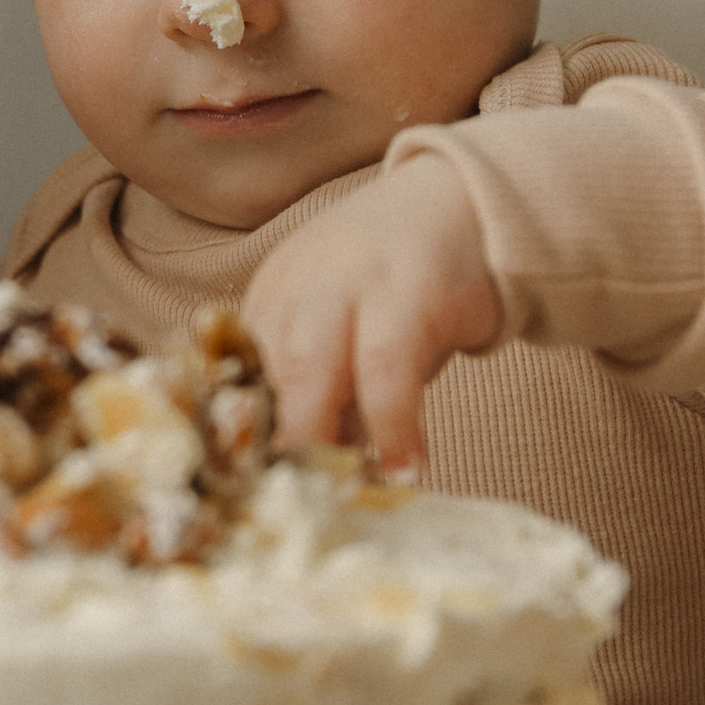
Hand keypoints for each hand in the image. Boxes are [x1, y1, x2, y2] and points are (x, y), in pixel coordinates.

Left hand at [238, 155, 502, 479]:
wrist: (468, 199)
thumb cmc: (402, 283)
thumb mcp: (350, 334)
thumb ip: (332, 397)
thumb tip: (318, 474)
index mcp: (269, 301)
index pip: (235, 378)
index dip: (240, 440)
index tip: (247, 494)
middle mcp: (294, 289)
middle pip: (260, 376)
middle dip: (266, 446)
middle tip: (281, 505)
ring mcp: (345, 284)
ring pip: (309, 371)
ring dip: (319, 440)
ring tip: (338, 493)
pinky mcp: (404, 289)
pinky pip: (387, 369)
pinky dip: (392, 425)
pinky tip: (405, 467)